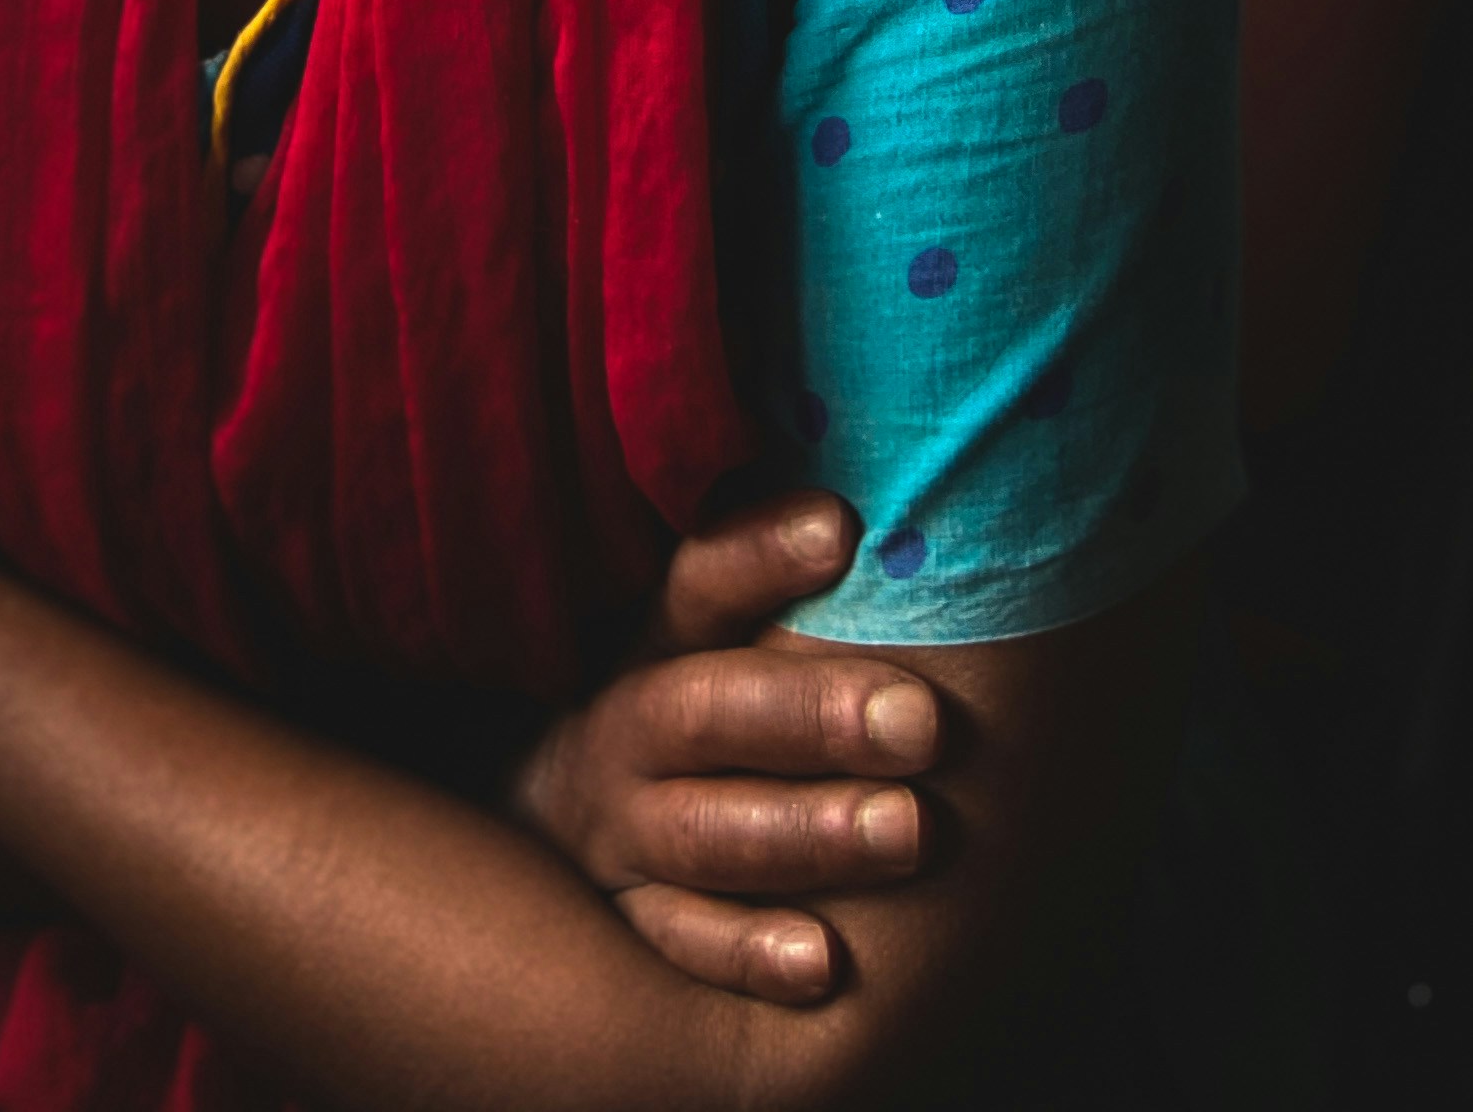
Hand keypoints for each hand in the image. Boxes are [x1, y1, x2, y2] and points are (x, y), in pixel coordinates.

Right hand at [509, 492, 943, 1004]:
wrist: (549, 830)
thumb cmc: (689, 714)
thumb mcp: (707, 639)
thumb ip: (778, 588)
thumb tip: (892, 509)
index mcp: (654, 644)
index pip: (700, 584)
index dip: (762, 554)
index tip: (844, 528)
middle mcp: (624, 732)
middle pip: (707, 712)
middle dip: (814, 714)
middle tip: (924, 720)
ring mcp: (617, 834)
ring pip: (705, 832)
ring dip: (807, 832)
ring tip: (911, 830)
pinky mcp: (625, 927)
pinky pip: (683, 946)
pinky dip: (749, 954)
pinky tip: (827, 962)